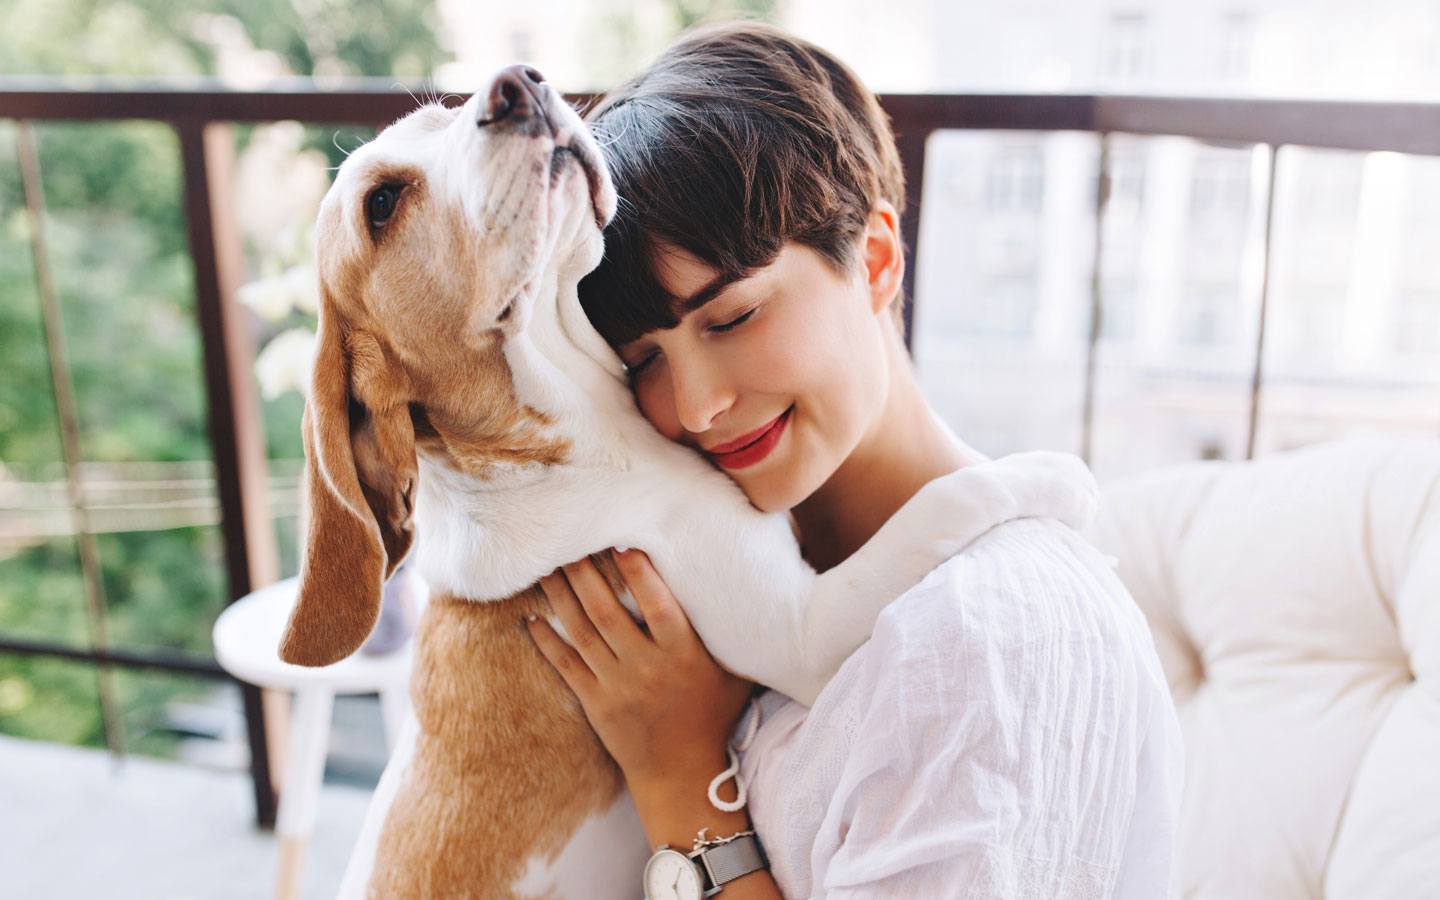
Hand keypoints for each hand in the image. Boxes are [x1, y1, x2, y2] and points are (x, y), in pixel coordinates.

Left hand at [525, 549, 754, 791]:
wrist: (682, 773)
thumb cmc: (712, 716)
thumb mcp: (735, 676)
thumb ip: (733, 638)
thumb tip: (751, 593)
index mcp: (683, 655)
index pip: (658, 606)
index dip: (639, 574)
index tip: (622, 542)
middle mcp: (647, 668)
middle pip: (608, 613)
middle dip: (585, 574)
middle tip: (568, 541)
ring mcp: (617, 686)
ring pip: (582, 633)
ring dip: (561, 597)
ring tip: (546, 566)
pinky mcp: (595, 704)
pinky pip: (566, 666)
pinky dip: (548, 641)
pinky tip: (532, 619)